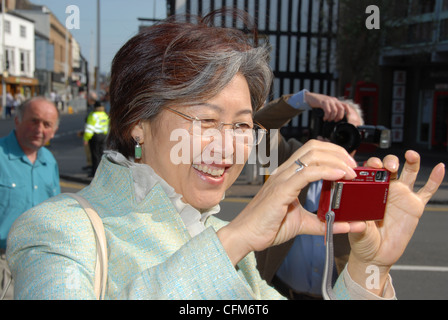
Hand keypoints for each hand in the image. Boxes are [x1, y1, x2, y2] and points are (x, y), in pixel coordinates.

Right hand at [218, 140, 365, 265]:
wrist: (246, 236)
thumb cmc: (267, 226)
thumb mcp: (303, 223)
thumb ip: (324, 223)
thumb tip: (349, 225)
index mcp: (288, 175)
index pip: (312, 151)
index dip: (333, 152)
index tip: (349, 166)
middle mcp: (285, 172)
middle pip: (314, 147)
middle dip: (338, 152)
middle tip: (354, 167)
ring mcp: (282, 179)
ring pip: (312, 156)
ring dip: (336, 160)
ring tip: (351, 172)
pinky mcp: (281, 190)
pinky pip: (306, 173)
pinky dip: (326, 171)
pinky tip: (339, 176)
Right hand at [304, 91, 349, 121]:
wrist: (310, 97)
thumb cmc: (319, 102)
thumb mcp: (328, 104)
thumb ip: (332, 108)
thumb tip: (336, 117)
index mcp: (336, 101)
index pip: (346, 105)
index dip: (348, 112)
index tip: (347, 118)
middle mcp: (334, 100)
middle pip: (341, 109)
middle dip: (339, 117)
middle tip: (335, 121)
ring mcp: (329, 101)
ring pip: (334, 111)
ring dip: (332, 117)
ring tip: (328, 120)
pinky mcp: (323, 102)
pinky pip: (328, 111)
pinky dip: (327, 116)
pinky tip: (324, 118)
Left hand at [347, 151, 444, 294]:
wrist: (376, 254)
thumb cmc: (362, 239)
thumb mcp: (356, 230)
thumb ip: (357, 225)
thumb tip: (358, 223)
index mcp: (368, 190)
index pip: (370, 171)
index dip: (372, 164)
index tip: (371, 165)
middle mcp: (386, 189)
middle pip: (390, 166)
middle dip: (389, 161)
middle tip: (389, 166)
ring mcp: (402, 196)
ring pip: (409, 173)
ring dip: (411, 161)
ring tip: (411, 155)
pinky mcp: (415, 206)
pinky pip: (427, 190)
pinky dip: (435, 179)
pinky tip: (440, 167)